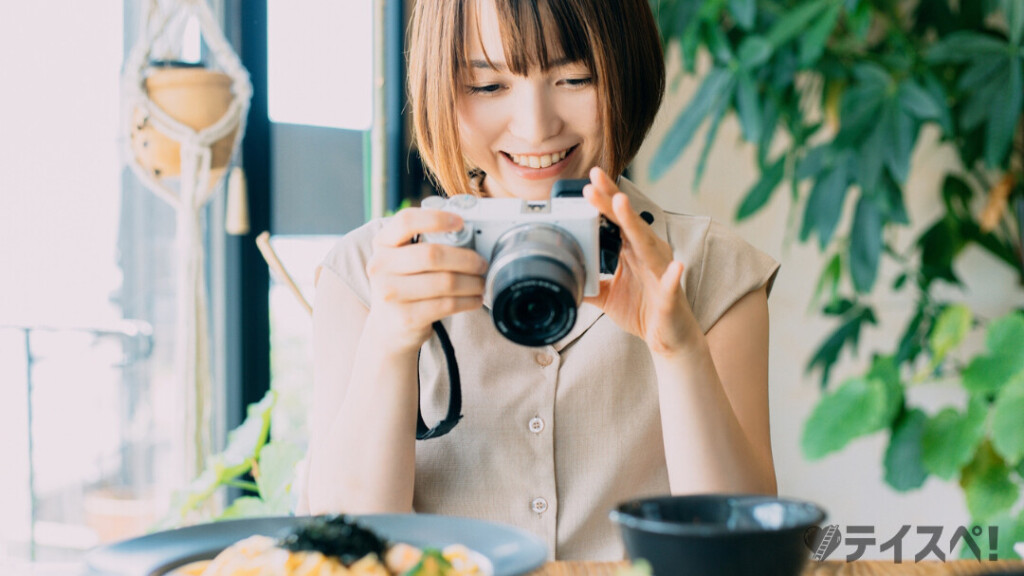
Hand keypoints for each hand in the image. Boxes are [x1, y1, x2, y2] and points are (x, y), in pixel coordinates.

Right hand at [364, 208, 487, 353]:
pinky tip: (474, 298)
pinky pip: (447, 304)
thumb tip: (469, 235)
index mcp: (382, 243)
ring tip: (480, 282)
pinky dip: (468, 300)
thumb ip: (426, 243)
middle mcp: (380, 266)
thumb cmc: (405, 284)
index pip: (406, 221)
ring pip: (445, 282)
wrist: (388, 327)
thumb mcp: (403, 258)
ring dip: (472, 282)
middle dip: (466, 258)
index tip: (460, 223)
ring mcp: (390, 293)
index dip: (436, 219)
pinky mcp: (406, 317)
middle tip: (482, 263)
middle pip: (432, 255)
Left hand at [582, 167, 700, 356]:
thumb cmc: (642, 310)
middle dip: (612, 200)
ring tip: (621, 204)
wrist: (667, 338)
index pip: (616, 220)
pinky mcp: (670, 295)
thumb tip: (562, 274)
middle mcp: (648, 254)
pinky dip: (673, 275)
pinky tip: (676, 266)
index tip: (587, 182)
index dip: (603, 200)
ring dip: (634, 224)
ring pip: (648, 244)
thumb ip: (588, 281)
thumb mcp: (607, 295)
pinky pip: (671, 284)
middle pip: (629, 222)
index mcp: (633, 250)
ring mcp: (661, 272)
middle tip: (594, 179)